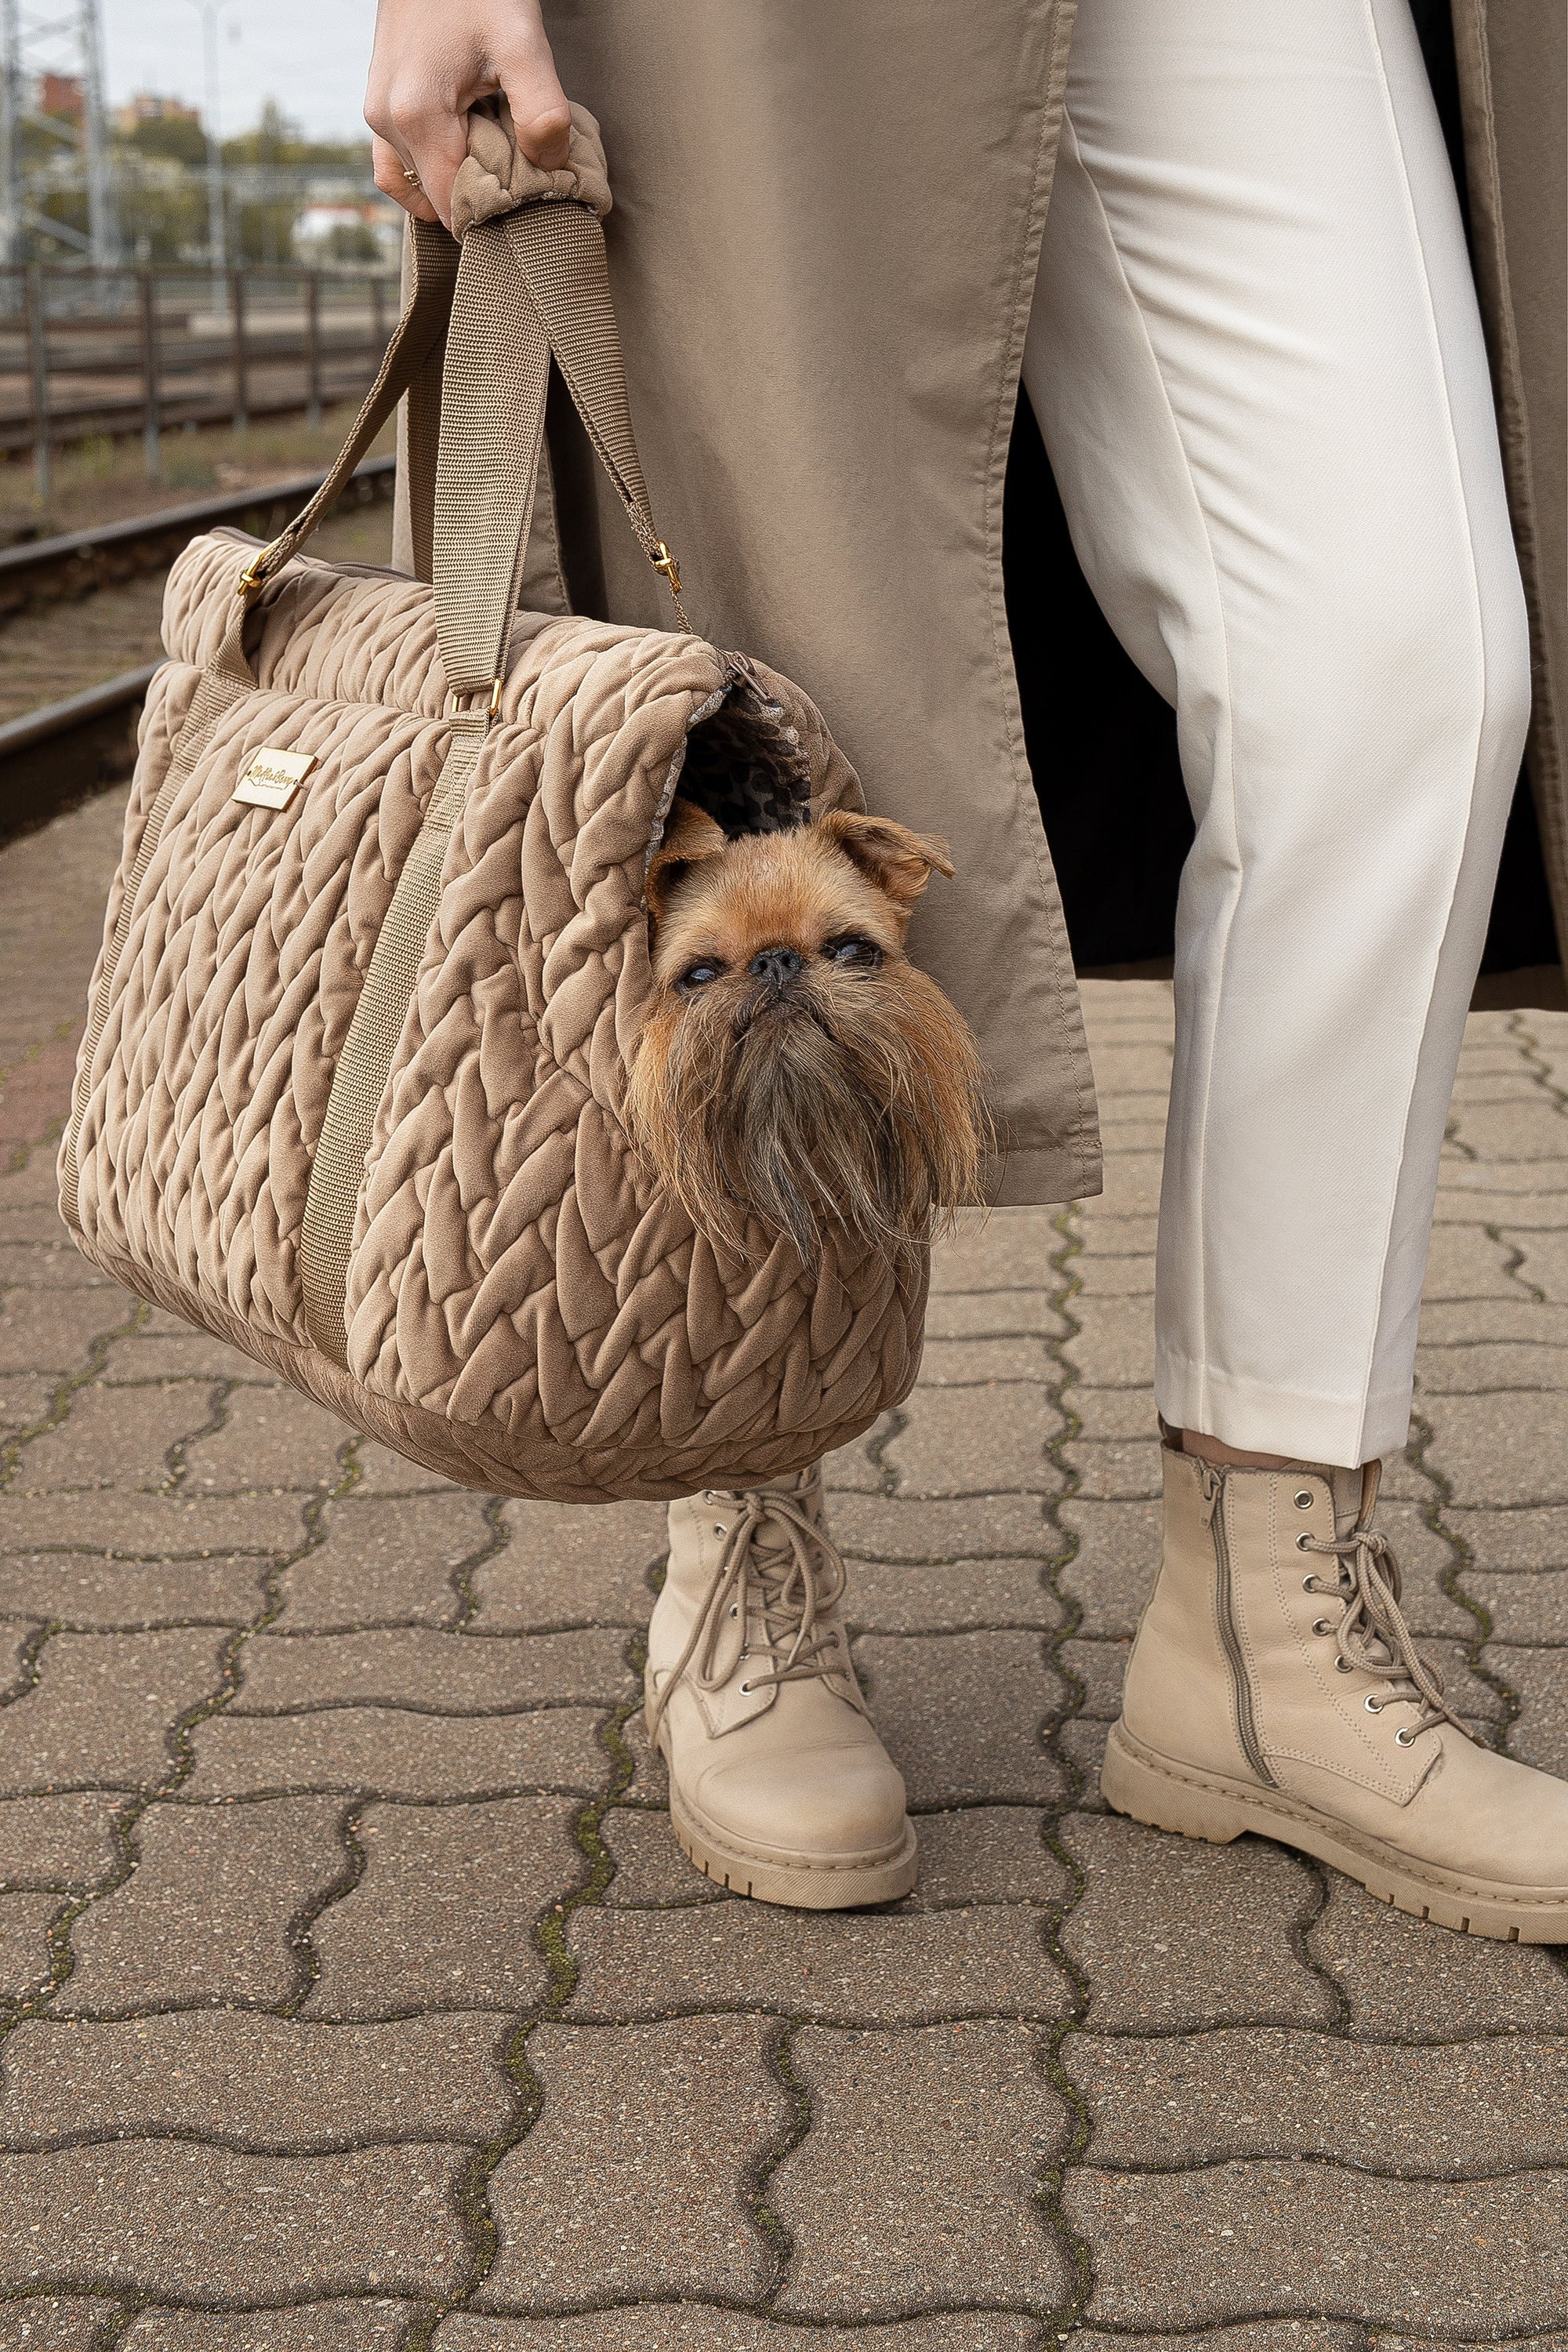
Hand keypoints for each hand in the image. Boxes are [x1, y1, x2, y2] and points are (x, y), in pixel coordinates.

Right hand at [365, 0, 570, 231]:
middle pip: (436, 197)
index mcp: (417, 117)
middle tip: (521, 172)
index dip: (493, 215)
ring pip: (417, 183)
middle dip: (480, 197)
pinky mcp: (379, 103)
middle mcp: (387, 122)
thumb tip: (550, 166)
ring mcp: (377, 113)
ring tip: (496, 158)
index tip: (527, 200)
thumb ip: (542, 112)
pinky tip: (464, 157)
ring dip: (457, 182)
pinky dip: (428, 172)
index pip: (452, 206)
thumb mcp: (523, 44)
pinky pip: (397, 164)